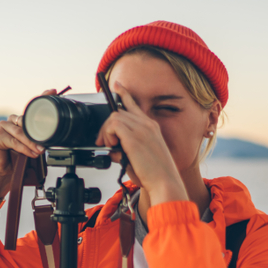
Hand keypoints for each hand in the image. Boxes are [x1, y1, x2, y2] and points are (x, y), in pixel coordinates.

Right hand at [0, 89, 54, 197]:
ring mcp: (3, 127)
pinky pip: (13, 141)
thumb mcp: (32, 147)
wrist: (5, 173)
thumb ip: (39, 139)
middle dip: (37, 135)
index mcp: (21, 121)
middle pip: (26, 122)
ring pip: (20, 132)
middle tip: (45, 146)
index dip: (42, 97)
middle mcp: (11, 121)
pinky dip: (23, 148)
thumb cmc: (18, 160)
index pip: (32, 107)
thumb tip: (52, 138)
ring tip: (38, 152)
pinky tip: (29, 154)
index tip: (53, 91)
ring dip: (31, 144)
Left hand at [95, 82, 188, 206]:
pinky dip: (108, 135)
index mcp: (151, 127)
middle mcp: (147, 124)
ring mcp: (141, 129)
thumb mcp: (139, 158)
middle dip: (106, 126)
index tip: (116, 85)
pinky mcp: (134, 137)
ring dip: (107, 133)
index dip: (124, 93)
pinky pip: (113, 125)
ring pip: (114, 117)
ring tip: (111, 146)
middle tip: (103, 142)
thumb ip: (125, 150)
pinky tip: (113, 146)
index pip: (135, 105)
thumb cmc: (155, 174)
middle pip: (118, 112)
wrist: (165, 182)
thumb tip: (111, 150)